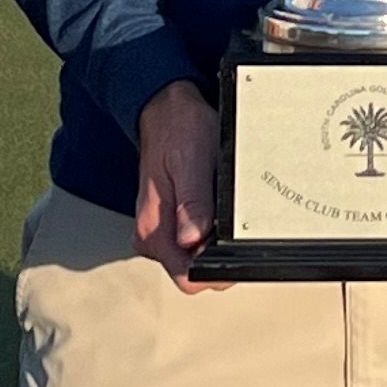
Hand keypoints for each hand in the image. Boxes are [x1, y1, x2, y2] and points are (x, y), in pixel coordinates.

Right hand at [134, 80, 228, 291]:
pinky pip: (194, 240)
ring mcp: (159, 230)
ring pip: (196, 256)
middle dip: (219, 254)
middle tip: (232, 217)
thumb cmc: (179, 130)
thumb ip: (192, 203)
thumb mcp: (191, 161)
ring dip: (215, 240)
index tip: (235, 248)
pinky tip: (214, 204)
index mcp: (153, 229)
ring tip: (220, 204)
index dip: (217, 271)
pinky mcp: (168, 222)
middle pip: (194, 270)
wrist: (165, 109)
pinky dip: (210, 229)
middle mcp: (151, 236)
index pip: (188, 277)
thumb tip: (193, 240)